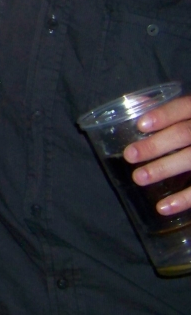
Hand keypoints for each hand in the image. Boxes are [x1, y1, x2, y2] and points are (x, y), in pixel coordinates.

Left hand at [126, 96, 190, 214]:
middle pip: (185, 134)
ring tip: (138, 178)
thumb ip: (174, 112)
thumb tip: (139, 107)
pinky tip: (163, 207)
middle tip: (129, 155)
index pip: (185, 107)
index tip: (140, 126)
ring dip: (165, 168)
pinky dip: (184, 199)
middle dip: (156, 145)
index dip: (164, 115)